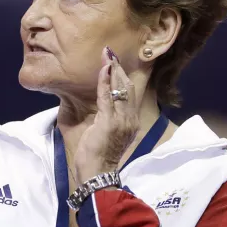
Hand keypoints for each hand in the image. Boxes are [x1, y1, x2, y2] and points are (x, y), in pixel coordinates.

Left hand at [73, 47, 139, 183]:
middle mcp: (130, 119)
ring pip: (120, 89)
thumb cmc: (96, 156)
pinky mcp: (109, 122)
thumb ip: (107, 118)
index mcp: (130, 122)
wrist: (97, 173)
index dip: (123, 76)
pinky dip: (105, 81)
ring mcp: (121, 121)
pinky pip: (107, 97)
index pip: (129, 94)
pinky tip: (103, 69)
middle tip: (110, 53)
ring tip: (107, 55)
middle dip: (119, 68)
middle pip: (127, 87)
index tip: (115, 62)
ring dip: (112, 70)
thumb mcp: (105, 133)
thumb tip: (101, 105)